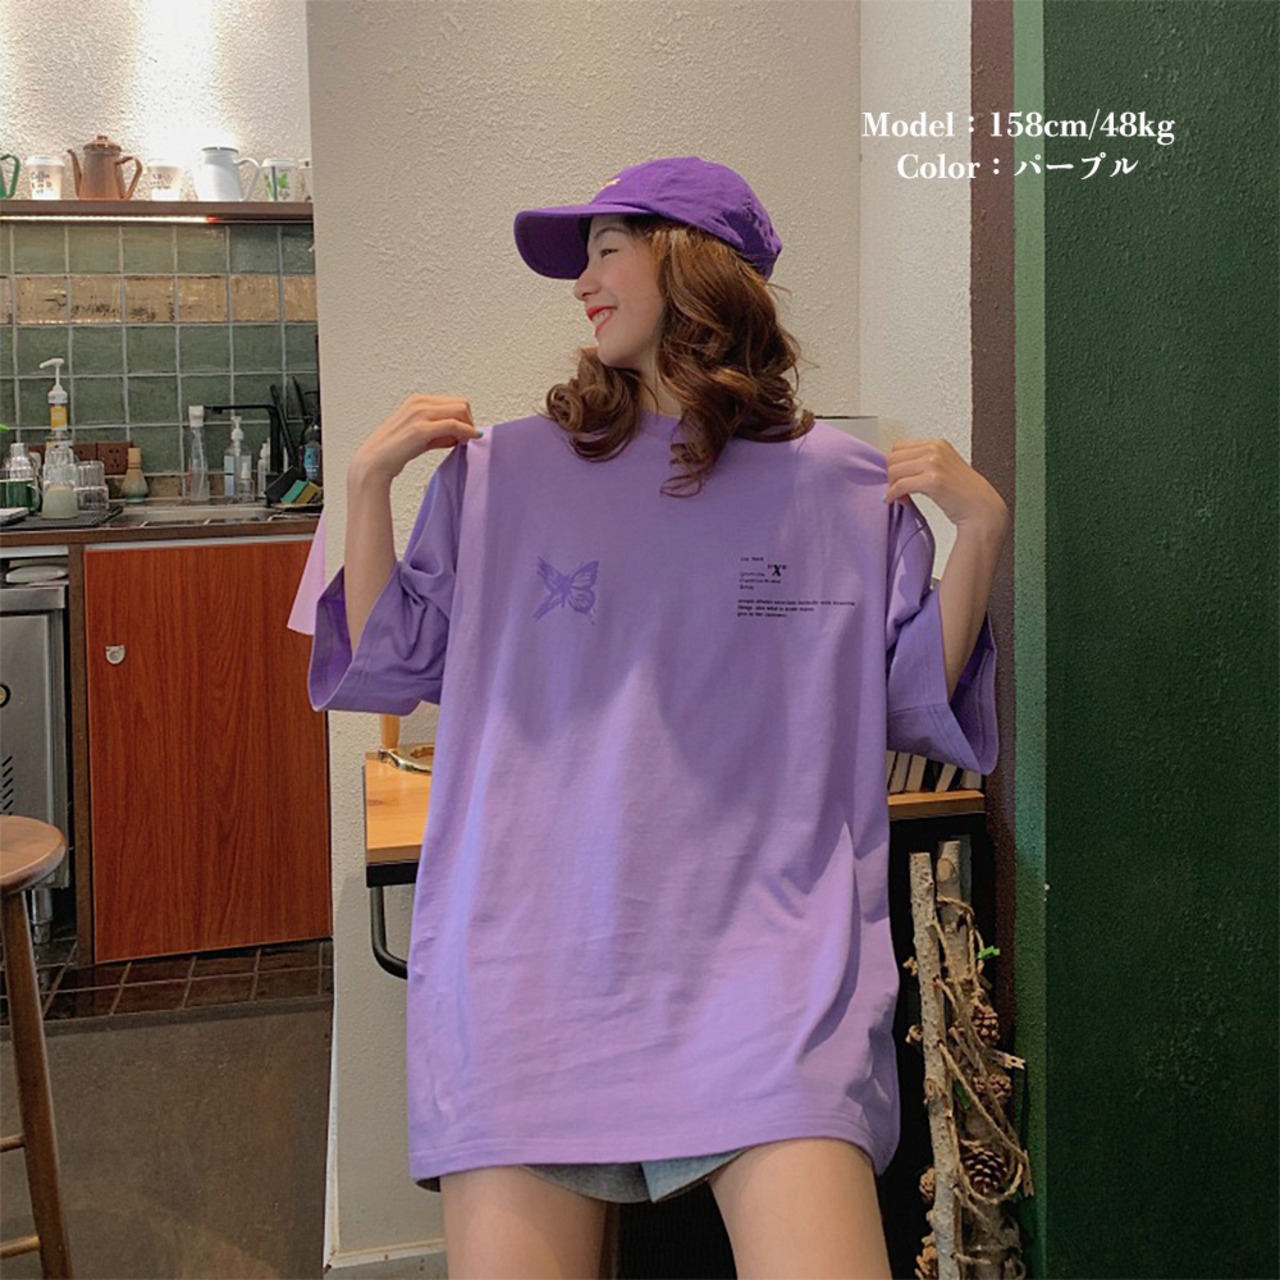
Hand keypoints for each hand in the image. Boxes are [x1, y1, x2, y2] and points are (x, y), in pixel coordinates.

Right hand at [350, 394, 481, 483]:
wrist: (375, 462)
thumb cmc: (394, 451)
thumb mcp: (420, 436)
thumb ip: (439, 433)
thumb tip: (460, 435)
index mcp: (418, 401)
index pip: (454, 401)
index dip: (464, 418)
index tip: (465, 434)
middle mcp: (419, 403)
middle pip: (461, 403)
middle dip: (469, 421)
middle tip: (467, 438)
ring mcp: (420, 414)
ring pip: (461, 410)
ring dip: (468, 427)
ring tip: (464, 442)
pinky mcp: (421, 429)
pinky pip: (454, 425)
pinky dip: (466, 432)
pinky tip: (467, 441)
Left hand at [885, 438, 1008, 533]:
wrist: (982, 508)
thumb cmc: (964, 492)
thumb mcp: (943, 467)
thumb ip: (923, 462)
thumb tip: (895, 468)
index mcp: (937, 444)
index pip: (899, 447)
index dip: (895, 465)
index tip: (899, 479)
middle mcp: (936, 449)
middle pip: (893, 457)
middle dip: (891, 476)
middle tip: (898, 490)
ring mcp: (934, 463)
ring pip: (893, 470)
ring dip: (892, 486)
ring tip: (902, 497)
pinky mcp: (932, 480)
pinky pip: (900, 485)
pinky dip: (894, 495)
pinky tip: (900, 501)